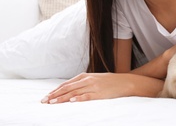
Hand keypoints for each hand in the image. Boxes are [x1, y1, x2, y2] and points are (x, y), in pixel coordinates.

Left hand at [41, 72, 162, 103]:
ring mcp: (94, 86)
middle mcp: (88, 80)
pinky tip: (71, 101)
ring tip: (52, 102)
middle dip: (55, 95)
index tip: (46, 96)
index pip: (67, 83)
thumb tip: (71, 90)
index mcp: (86, 76)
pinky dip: (79, 98)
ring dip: (62, 98)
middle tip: (44, 101)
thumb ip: (83, 83)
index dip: (56, 90)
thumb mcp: (96, 79)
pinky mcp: (100, 93)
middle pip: (68, 88)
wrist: (126, 82)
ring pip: (74, 92)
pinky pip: (87, 96)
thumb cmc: (110, 82)